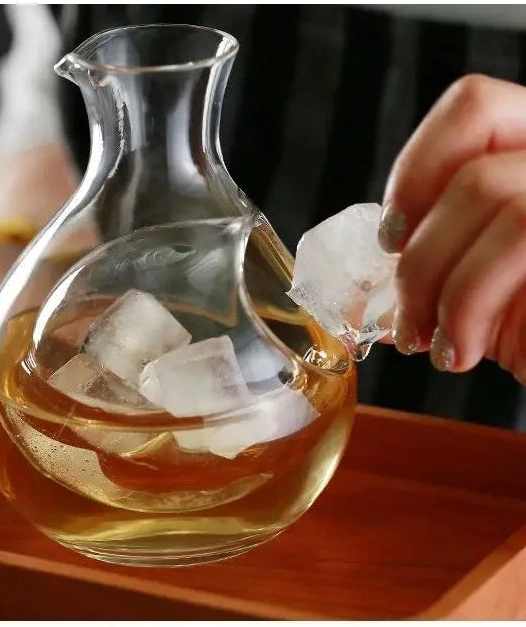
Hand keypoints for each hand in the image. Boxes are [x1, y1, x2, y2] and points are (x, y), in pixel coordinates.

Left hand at [379, 75, 525, 384]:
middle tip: (406, 317)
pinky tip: (460, 350)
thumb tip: (355, 290)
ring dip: (439, 287)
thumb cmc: (525, 328)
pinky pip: (518, 244)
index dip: (416, 168)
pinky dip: (467, 311)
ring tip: (433, 341)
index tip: (389, 236)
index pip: (474, 107)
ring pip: (496, 198)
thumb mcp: (469, 286)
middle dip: (420, 259)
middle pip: (475, 174)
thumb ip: (425, 265)